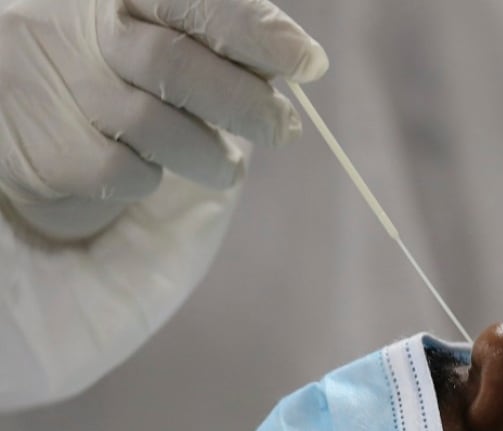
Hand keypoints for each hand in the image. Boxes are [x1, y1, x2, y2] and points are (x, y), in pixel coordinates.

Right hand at [0, 0, 328, 239]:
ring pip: (154, 128)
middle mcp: (72, 27)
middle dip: (245, 105)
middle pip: (174, 65)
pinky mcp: (42, 148)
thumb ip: (213, 34)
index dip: (256, 33)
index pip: (192, 1)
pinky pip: (122, 172)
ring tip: (230, 167)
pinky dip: (155, 177)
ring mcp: (51, 85)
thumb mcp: (151, 24)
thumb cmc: (112, 60)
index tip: (310, 64)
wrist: (19, 96)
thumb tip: (299, 63)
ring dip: (211, 155)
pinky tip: (158, 168)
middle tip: (284, 129)